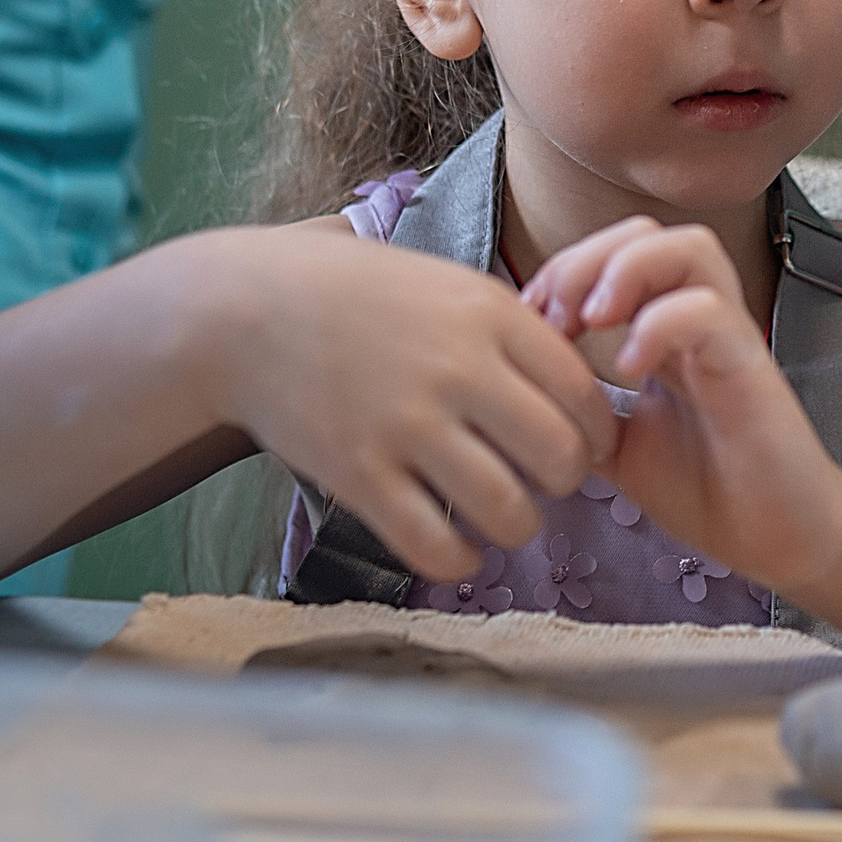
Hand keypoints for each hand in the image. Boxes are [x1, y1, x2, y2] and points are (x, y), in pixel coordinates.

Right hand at [205, 227, 619, 584]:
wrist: (243, 310)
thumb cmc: (351, 291)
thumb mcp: (443, 282)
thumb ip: (508, 325)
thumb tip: (577, 372)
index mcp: (489, 314)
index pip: (584, 392)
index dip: (598, 431)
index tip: (586, 445)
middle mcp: (457, 369)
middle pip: (561, 457)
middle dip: (566, 482)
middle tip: (544, 482)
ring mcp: (406, 425)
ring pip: (508, 510)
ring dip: (518, 526)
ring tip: (504, 516)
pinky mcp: (358, 474)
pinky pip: (435, 545)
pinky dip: (460, 559)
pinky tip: (458, 547)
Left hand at [522, 217, 841, 586]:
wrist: (776, 539)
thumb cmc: (707, 490)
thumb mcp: (616, 446)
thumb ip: (578, 409)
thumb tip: (520, 392)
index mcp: (663, 329)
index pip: (612, 252)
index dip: (560, 273)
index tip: (526, 324)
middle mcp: (697, 319)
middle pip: (643, 231)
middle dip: (584, 260)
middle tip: (552, 319)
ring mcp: (728, 336)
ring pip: (689, 246)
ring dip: (625, 271)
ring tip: (590, 323)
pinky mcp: (751, 366)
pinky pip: (709, 311)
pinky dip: (660, 325)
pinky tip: (630, 369)